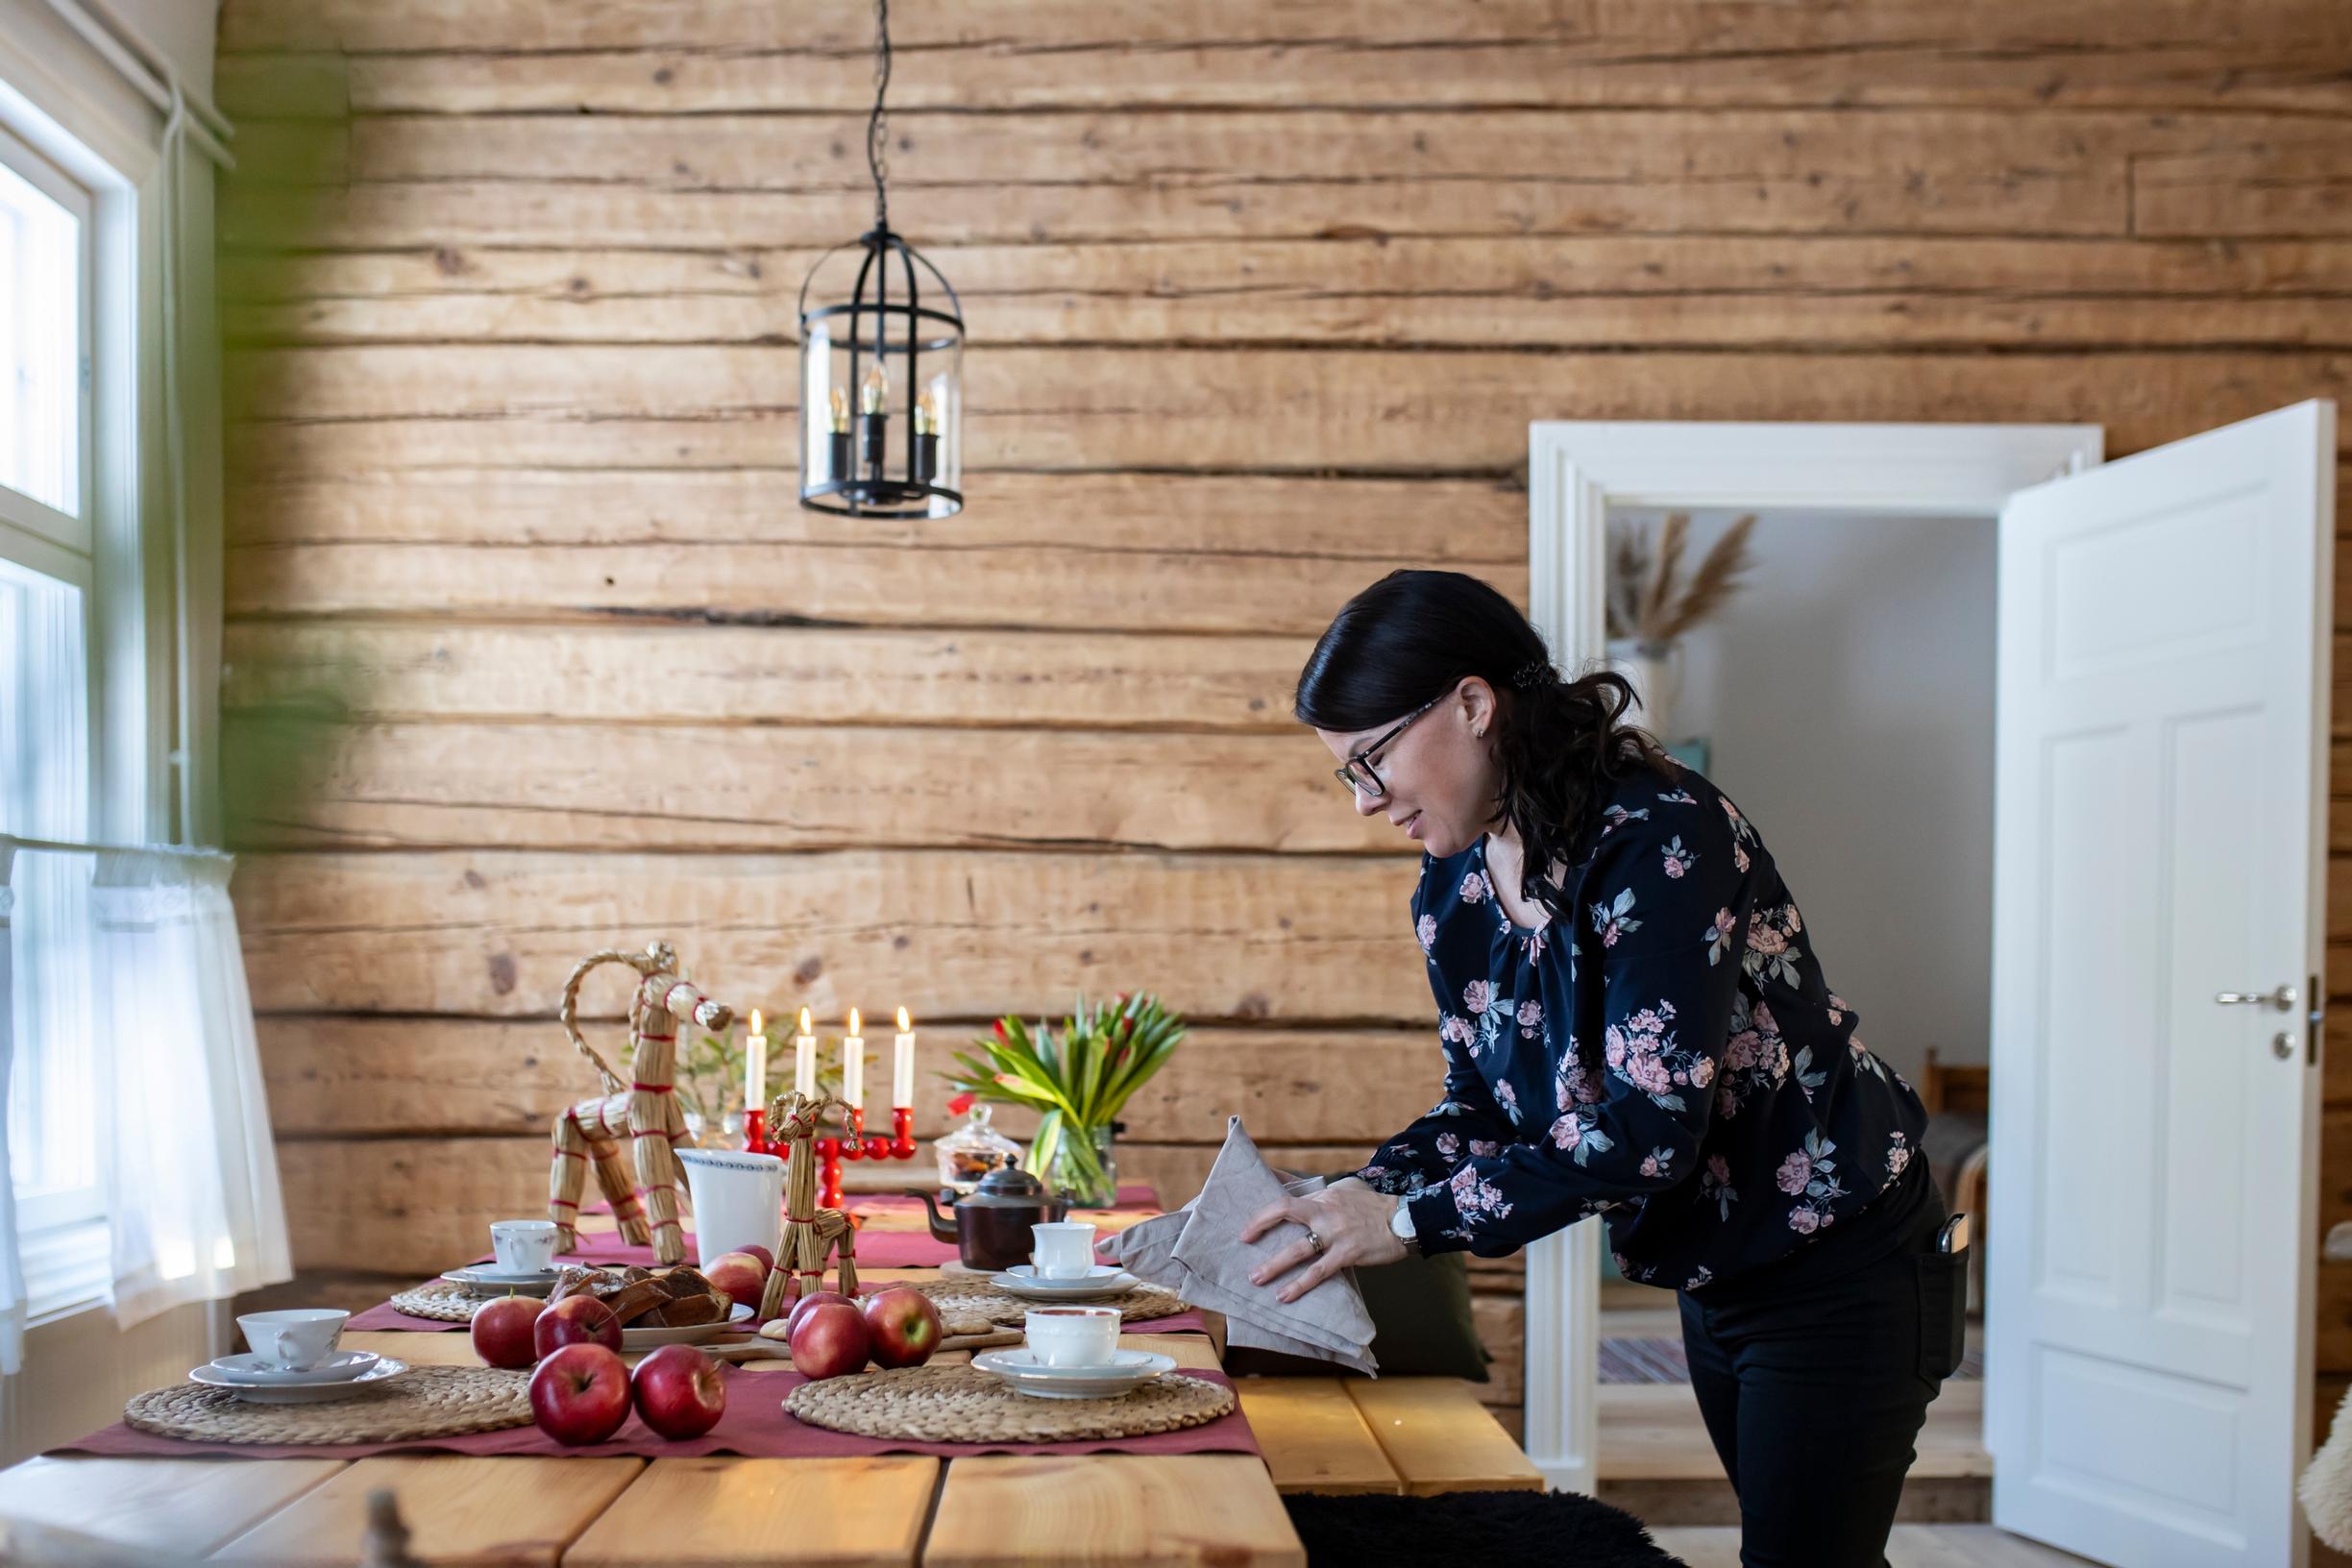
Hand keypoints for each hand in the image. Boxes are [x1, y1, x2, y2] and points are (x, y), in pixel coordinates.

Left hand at [1241, 1176, 1404, 1303]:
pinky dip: (1299, 1285)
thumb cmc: (1373, 1206)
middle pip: (1285, 1211)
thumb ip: (1318, 1191)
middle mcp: (1326, 1211)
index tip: (1248, 1226)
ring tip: (1256, 1278)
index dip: (1264, 1211)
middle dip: (1259, 1226)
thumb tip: (1288, 1184)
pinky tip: (1284, 1296)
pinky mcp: (1348, 1253)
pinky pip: (1318, 1272)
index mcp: (1323, 1197)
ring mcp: (1336, 1233)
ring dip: (1274, 1264)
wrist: (1404, 1220)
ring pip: (1298, 1249)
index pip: (1286, 1198)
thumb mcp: (1344, 1189)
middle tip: (1243, 1242)